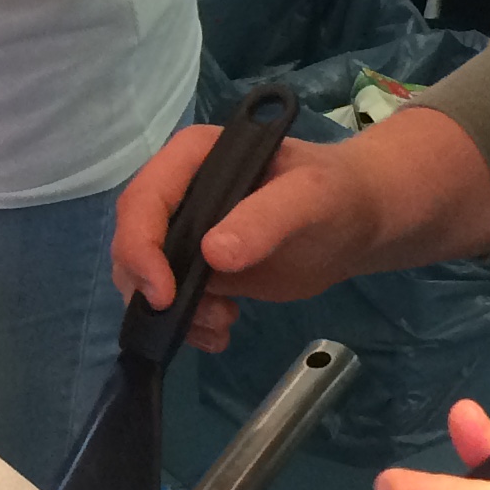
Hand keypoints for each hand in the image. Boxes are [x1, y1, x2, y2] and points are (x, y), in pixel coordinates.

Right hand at [109, 126, 389, 350]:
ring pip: (144, 276)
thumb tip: (213, 254)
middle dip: (153, 286)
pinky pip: (171, 299)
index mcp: (193, 157)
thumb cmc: (336, 194)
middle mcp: (178, 191)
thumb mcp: (309, 198)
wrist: (357, 222)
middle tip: (200, 315)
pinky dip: (187, 323)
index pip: (143, 198)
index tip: (163, 293)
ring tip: (222, 323)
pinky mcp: (197, 266)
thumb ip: (265, 219)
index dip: (140, 245)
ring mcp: (185, 231)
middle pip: (132, 240)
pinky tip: (220, 332)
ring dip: (172, 311)